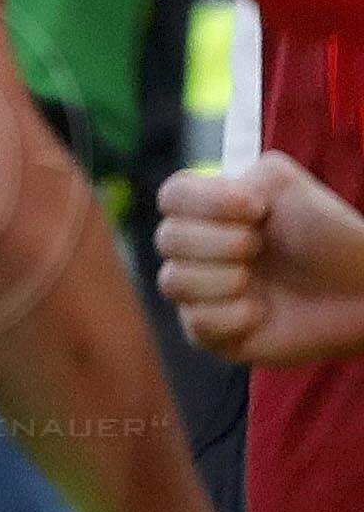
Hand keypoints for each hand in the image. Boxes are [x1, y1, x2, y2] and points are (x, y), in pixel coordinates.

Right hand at [157, 152, 363, 368]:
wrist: (363, 290)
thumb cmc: (329, 235)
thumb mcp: (287, 185)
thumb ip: (243, 178)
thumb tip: (213, 212)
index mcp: (211, 210)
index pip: (172, 197)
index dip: (205, 202)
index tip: (254, 209)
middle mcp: (200, 249)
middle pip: (166, 239)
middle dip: (216, 243)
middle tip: (259, 247)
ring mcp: (204, 291)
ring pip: (172, 282)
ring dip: (220, 280)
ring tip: (255, 282)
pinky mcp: (216, 333)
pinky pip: (196, 325)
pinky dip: (230, 317)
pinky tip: (261, 314)